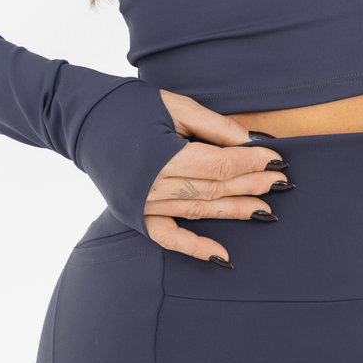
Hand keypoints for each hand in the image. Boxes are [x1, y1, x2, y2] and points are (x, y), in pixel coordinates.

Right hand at [143, 90, 289, 265]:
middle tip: (280, 182)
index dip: (250, 161)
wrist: (82, 121)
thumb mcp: (174, 106)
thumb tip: (252, 142)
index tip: (276, 158)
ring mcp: (141, 205)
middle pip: (213, 189)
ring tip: (265, 210)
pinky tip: (223, 256)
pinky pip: (169, 238)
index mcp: (160, 155)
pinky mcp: (134, 216)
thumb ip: (214, 127)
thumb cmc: (129, 106)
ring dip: (235, 211)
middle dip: (250, 184)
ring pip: (198, 211)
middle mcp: (151, 185)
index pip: (218, 165)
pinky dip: (195, 248)